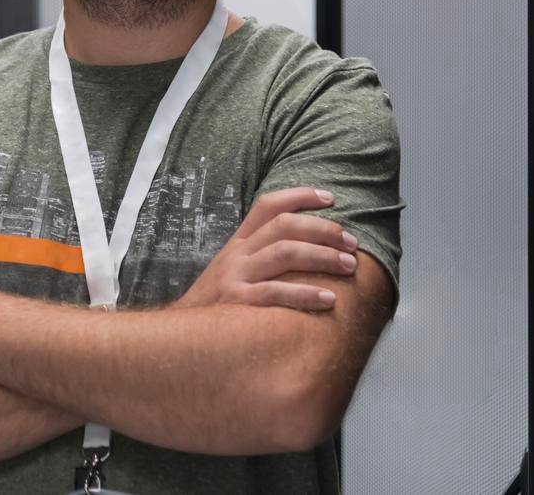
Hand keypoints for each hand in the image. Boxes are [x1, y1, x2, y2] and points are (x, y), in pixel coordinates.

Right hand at [175, 186, 359, 312]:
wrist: (182, 337)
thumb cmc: (218, 305)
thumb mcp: (233, 272)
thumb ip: (262, 258)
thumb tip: (311, 251)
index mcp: (238, 243)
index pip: (268, 206)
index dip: (300, 196)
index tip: (330, 198)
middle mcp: (237, 255)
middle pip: (284, 226)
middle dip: (323, 230)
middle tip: (352, 243)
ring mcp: (237, 277)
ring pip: (285, 253)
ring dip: (322, 256)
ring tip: (349, 266)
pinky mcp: (238, 303)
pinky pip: (276, 294)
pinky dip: (305, 294)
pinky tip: (329, 299)